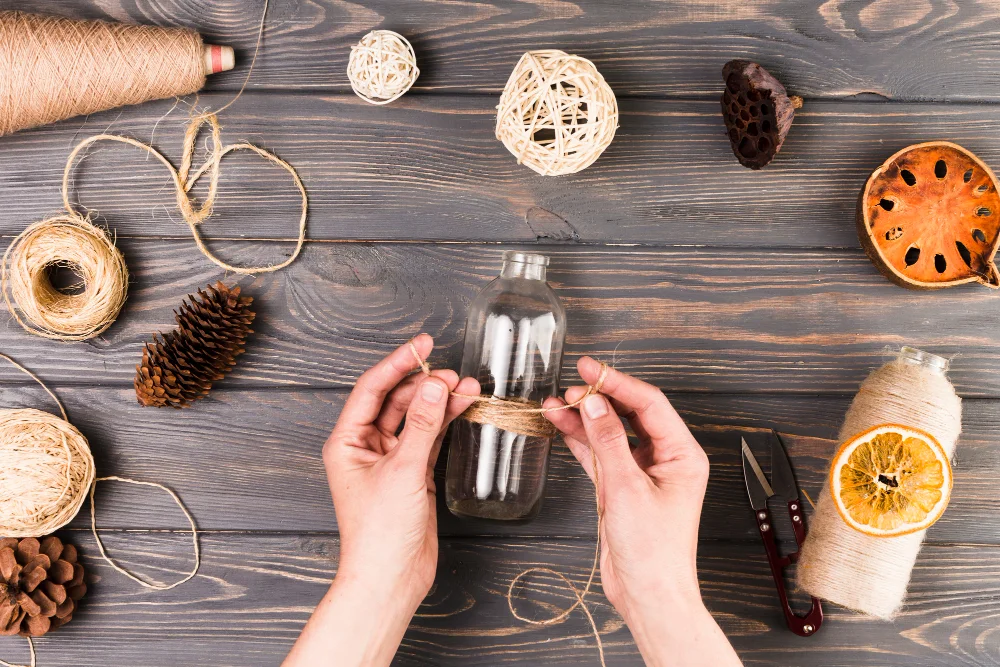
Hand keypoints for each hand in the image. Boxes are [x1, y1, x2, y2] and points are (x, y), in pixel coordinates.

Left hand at [284, 335, 477, 666]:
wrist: (390, 579)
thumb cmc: (380, 535)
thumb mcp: (403, 472)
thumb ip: (421, 425)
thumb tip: (434, 385)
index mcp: (347, 442)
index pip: (372, 389)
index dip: (398, 362)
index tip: (423, 344)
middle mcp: (365, 447)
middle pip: (395, 400)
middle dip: (424, 383)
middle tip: (453, 372)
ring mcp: (389, 461)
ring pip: (415, 418)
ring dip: (439, 402)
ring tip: (468, 387)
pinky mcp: (410, 474)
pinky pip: (427, 437)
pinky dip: (444, 422)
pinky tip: (462, 409)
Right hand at [544, 357, 740, 666]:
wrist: (648, 596)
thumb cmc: (654, 552)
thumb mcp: (626, 489)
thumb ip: (608, 441)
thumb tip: (592, 402)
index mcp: (682, 455)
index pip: (649, 404)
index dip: (617, 382)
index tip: (590, 369)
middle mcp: (665, 459)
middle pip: (630, 413)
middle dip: (598, 398)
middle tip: (570, 386)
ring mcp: (642, 473)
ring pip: (611, 432)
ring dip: (584, 418)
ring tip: (555, 405)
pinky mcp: (622, 488)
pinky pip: (600, 454)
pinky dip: (580, 441)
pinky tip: (561, 426)